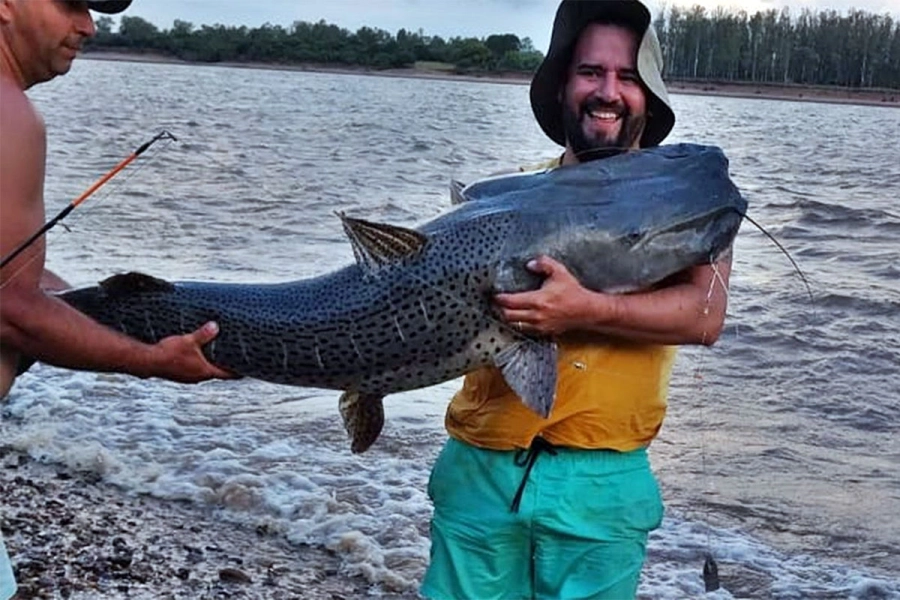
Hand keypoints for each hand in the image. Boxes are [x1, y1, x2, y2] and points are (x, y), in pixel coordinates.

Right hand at [148, 321, 237, 382]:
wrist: (147, 361)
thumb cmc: (168, 353)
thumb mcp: (189, 340)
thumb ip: (204, 334)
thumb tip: (215, 326)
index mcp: (204, 371)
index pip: (227, 374)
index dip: (238, 372)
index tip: (247, 370)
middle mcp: (198, 377)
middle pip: (216, 373)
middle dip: (224, 366)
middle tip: (232, 358)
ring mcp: (188, 377)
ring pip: (204, 371)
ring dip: (210, 364)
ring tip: (215, 355)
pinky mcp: (179, 374)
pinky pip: (193, 369)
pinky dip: (198, 364)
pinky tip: (196, 356)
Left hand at [494, 256, 612, 335]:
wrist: (586, 311)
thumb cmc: (573, 292)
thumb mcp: (560, 272)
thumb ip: (544, 264)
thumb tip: (530, 264)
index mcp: (538, 300)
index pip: (510, 302)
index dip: (499, 298)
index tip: (496, 294)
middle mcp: (536, 315)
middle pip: (508, 316)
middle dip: (500, 309)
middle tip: (498, 302)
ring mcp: (539, 326)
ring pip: (514, 325)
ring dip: (509, 318)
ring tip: (506, 310)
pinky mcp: (543, 332)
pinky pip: (524, 330)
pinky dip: (519, 324)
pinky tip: (519, 317)